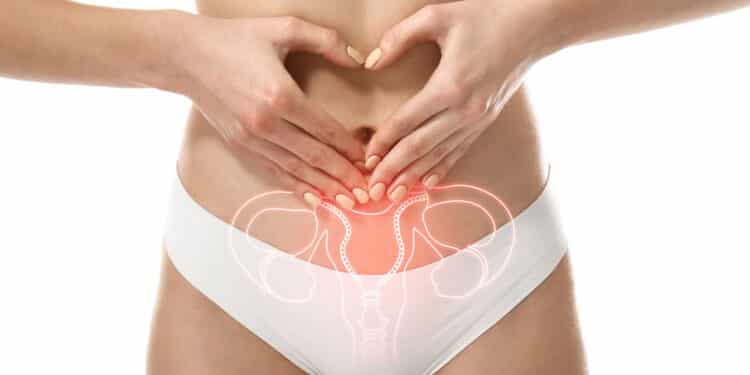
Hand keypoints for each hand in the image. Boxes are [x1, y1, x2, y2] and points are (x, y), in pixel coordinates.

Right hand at [172, 15, 370, 207]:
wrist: (185, 55)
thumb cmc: (235, 39)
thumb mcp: (283, 28)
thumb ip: (325, 40)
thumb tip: (359, 58)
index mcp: (281, 96)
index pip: (325, 129)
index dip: (349, 148)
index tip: (368, 161)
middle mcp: (266, 124)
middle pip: (315, 156)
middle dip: (343, 176)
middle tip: (366, 193)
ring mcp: (251, 139)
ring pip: (295, 170)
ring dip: (323, 188)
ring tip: (347, 201)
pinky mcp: (239, 146)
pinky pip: (272, 172)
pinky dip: (294, 187)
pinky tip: (312, 199)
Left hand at [362, 1, 551, 201]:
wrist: (532, 27)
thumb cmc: (485, 16)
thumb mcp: (437, 16)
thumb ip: (399, 37)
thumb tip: (371, 62)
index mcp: (449, 85)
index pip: (407, 121)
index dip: (383, 142)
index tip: (365, 158)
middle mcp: (465, 109)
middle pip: (420, 147)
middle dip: (393, 170)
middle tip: (372, 190)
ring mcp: (478, 119)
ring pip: (439, 155)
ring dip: (414, 176)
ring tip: (392, 194)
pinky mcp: (486, 121)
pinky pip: (459, 150)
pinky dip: (441, 168)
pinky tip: (427, 183)